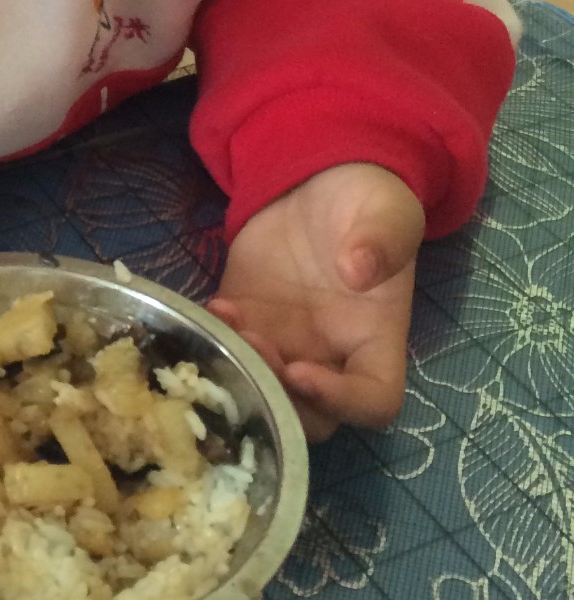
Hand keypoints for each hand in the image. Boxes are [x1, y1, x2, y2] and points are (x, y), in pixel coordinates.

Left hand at [210, 163, 424, 441]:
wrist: (321, 183)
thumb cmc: (368, 203)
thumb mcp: (386, 212)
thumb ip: (381, 240)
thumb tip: (359, 270)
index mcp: (377, 340)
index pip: (373, 401)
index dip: (340, 401)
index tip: (302, 370)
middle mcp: (332, 355)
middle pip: (312, 416)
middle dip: (279, 395)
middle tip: (255, 344)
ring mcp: (286, 343)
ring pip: (264, 391)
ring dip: (243, 371)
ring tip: (231, 319)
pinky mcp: (248, 320)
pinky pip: (229, 350)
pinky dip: (216, 339)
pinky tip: (214, 304)